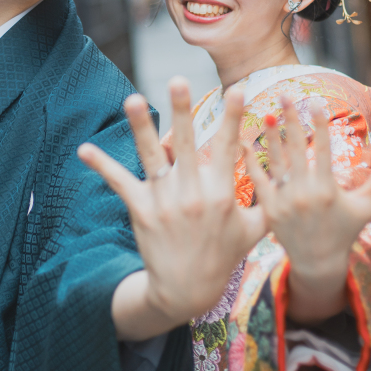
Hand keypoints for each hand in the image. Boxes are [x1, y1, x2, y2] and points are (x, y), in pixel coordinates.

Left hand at [78, 78, 266, 339]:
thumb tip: (287, 172)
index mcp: (221, 194)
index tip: (236, 88)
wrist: (186, 290)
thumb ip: (268, 200)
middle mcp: (192, 194)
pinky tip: (83, 149)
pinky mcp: (141, 209)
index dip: (233, 118)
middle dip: (182, 111)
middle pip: (187, 145)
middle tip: (178, 80)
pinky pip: (120, 182)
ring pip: (151, 157)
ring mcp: (164, 202)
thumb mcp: (254, 230)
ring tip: (132, 99)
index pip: (228, 148)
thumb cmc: (223, 256)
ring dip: (141, 127)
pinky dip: (101, 165)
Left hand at [243, 96, 370, 323]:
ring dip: (270, 136)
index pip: (324, 150)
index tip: (316, 101)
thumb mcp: (365, 206)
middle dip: (291, 120)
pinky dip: (251, 161)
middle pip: (296, 149)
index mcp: (329, 189)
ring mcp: (285, 202)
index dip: (320, 124)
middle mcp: (305, 194)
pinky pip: (258, 180)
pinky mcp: (269, 209)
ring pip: (275, 161)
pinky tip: (244, 142)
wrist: (318, 262)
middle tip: (283, 94)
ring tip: (266, 113)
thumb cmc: (345, 231)